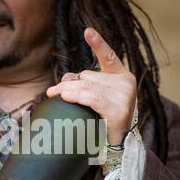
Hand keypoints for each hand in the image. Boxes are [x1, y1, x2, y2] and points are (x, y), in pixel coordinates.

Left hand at [46, 27, 136, 145]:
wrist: (117, 147)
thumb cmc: (105, 120)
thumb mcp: (97, 98)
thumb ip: (85, 84)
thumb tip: (67, 76)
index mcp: (123, 77)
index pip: (109, 56)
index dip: (98, 44)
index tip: (87, 32)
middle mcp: (126, 83)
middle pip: (89, 75)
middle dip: (69, 83)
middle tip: (53, 91)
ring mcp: (124, 96)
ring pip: (87, 86)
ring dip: (68, 90)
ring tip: (54, 94)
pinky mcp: (118, 110)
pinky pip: (91, 98)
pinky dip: (76, 96)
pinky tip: (65, 96)